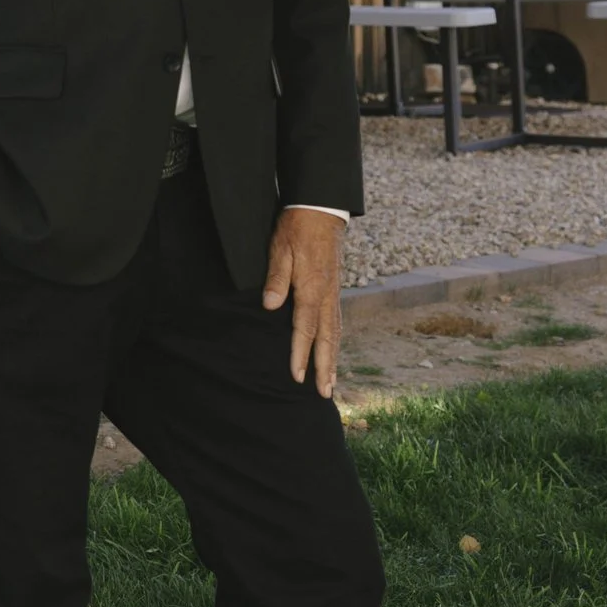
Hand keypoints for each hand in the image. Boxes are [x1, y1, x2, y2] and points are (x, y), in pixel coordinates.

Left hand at [263, 205, 344, 396]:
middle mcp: (326, 296)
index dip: (300, 354)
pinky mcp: (333, 290)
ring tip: (331, 383)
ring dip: (333, 360)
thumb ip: (276, 278)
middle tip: (324, 394)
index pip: (305, 328)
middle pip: (327, 339)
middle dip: (324, 367)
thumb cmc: (296, 229)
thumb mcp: (281, 249)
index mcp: (311, 288)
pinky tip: (332, 352)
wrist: (321, 211)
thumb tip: (270, 306)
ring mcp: (333, 294)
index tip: (296, 376)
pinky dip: (335, 343)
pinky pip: (336, 323)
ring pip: (335, 333)